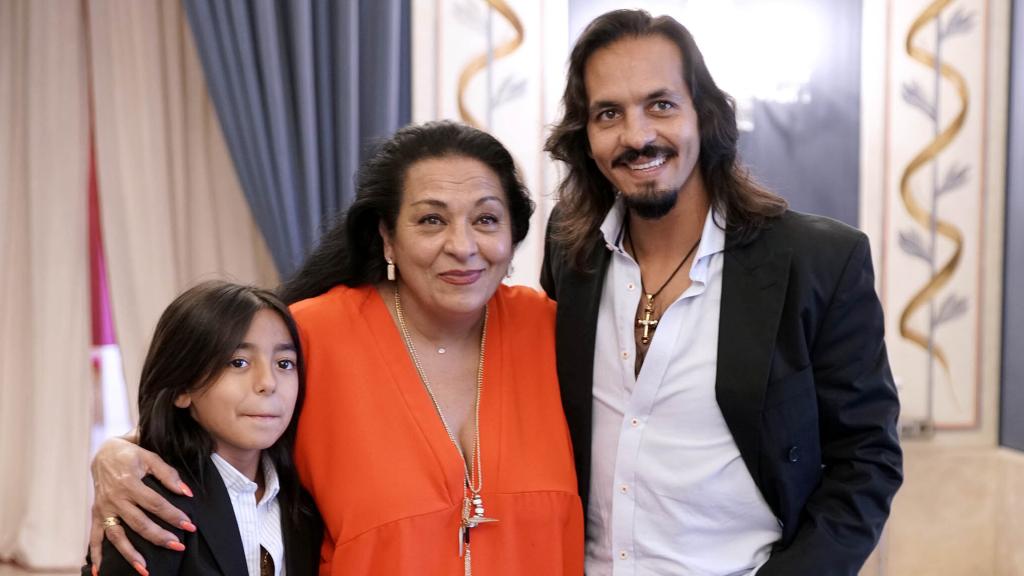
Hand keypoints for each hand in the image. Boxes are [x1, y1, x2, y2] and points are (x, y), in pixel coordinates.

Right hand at [89, 436, 193, 570]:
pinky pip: (94, 537)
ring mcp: (104, 508)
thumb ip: (168, 474)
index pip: (156, 504)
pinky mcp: (96, 514)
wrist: (103, 452)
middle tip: (178, 546)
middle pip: (139, 523)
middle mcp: (115, 499)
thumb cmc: (131, 455)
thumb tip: (187, 492)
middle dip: (159, 537)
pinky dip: (96, 555)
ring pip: (117, 535)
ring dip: (130, 554)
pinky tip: (99, 571)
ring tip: (145, 569)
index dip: (173, 515)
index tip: (189, 526)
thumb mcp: (150, 457)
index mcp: (129, 483)